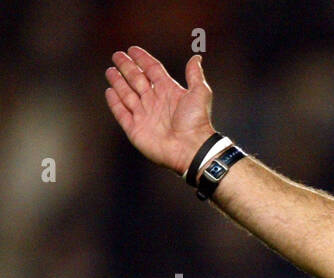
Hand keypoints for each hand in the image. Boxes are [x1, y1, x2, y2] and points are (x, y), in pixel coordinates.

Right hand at [105, 46, 215, 176]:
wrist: (190, 149)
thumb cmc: (196, 122)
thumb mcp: (200, 94)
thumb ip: (195, 76)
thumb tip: (196, 57)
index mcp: (169, 92)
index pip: (153, 71)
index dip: (143, 60)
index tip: (133, 50)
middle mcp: (156, 102)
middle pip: (137, 80)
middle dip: (127, 67)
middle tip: (117, 55)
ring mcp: (145, 115)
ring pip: (127, 94)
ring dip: (119, 82)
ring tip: (110, 70)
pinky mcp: (135, 129)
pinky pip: (122, 113)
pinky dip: (115, 102)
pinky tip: (110, 92)